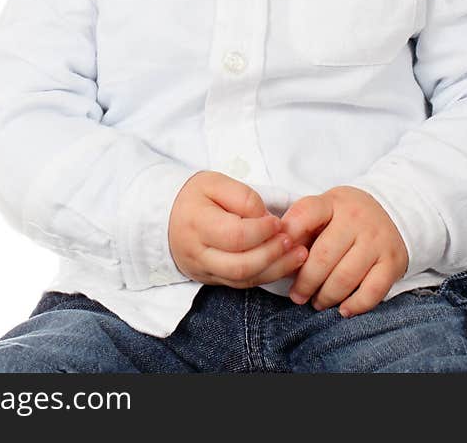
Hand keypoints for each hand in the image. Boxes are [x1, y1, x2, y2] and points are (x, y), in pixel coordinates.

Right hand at [168, 171, 308, 287]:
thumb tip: (267, 218)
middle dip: (273, 255)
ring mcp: (204, 270)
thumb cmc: (195, 195)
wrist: (167, 216)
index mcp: (197, 223)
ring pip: (243, 280)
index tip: (278, 221)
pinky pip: (241, 284)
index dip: (262, 231)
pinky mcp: (211, 280)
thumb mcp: (215, 182)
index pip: (235, 236)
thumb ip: (243, 197)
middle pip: (240, 265)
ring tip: (299, 255)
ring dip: (275, 269)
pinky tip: (284, 264)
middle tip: (293, 241)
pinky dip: (266, 276)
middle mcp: (198, 253)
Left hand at [279, 186, 408, 317]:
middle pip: (323, 256)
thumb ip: (301, 227)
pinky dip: (356, 305)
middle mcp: (356, 218)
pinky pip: (373, 290)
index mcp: (333, 202)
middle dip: (305, 281)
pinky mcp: (392, 261)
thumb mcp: (323, 210)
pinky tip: (343, 310)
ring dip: (326, 296)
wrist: (391, 211)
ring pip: (346, 276)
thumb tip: (278, 254)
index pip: (306, 214)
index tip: (278, 256)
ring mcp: (377, 240)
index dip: (288, 236)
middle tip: (296, 295)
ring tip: (317, 302)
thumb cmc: (345, 217)